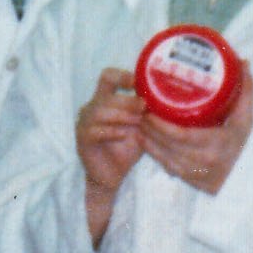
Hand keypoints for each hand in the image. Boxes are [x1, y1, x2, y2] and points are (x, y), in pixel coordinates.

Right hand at [77, 68, 145, 240]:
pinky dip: (112, 131)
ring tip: (137, 122)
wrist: (111, 176)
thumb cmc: (127, 147)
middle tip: (144, 106)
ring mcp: (84, 122)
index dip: (122, 75)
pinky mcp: (82, 139)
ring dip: (121, 115)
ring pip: (100, 111)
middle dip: (127, 100)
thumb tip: (169, 98)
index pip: (108, 77)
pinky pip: (95, 130)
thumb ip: (147, 112)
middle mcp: (92, 107)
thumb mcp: (141, 126)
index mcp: (105, 100)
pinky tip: (124, 135)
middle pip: (106, 94)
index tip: (138, 82)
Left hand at [141, 66, 252, 195]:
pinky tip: (143, 139)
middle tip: (140, 109)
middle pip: (168, 144)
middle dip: (150, 127)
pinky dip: (151, 151)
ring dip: (147, 139)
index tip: (150, 108)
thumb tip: (243, 62)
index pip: (182, 135)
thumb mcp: (246, 119)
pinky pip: (164, 164)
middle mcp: (202, 160)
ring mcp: (193, 172)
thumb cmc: (242, 144)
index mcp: (216, 144)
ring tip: (138, 121)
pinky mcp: (186, 179)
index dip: (162, 124)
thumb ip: (246, 92)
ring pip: (162, 155)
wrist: (245, 178)